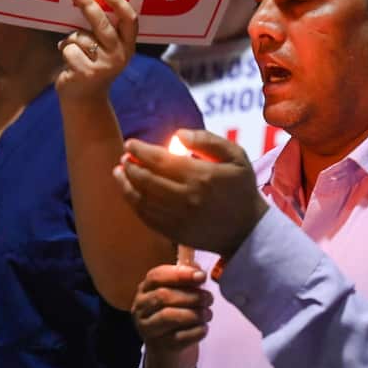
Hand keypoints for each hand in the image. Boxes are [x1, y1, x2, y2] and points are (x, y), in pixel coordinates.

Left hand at [55, 0, 137, 103]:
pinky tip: (68, 62)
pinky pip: (69, 49)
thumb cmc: (93, 66)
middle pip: (103, 24)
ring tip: (72, 51)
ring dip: (71, 40)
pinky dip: (64, 51)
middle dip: (88, 5)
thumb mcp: (107, 50)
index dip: (119, 4)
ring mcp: (104, 65)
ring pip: (80, 36)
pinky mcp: (87, 73)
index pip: (130, 21)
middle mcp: (119, 55)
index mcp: (127, 46)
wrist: (85, 100)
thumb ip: (106, 31)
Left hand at [115, 129, 267, 257]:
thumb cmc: (241, 188)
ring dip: (126, 183)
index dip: (141, 150)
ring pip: (142, 199)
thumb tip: (178, 135)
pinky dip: (134, 203)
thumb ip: (208, 140)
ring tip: (119, 171)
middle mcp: (187, 197)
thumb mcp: (236, 156)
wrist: (247, 230)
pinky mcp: (174, 232)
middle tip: (124, 156)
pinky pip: (146, 216)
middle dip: (130, 165)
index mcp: (202, 175)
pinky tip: (129, 192)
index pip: (161, 160)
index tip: (131, 143)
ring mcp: (178, 217)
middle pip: (147, 179)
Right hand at [132, 263, 211, 367]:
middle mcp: (141, 308)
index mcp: (144, 290)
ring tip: (208, 313)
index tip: (201, 277)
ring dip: (195, 313)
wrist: (168, 350)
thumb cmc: (175, 314)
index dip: (180, 274)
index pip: (156, 276)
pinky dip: (197, 331)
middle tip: (209, 298)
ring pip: (170, 316)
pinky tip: (204, 327)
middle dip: (191, 295)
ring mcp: (148, 329)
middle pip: (164, 296)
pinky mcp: (160, 347)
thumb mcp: (177, 293)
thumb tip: (197, 270)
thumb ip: (186, 278)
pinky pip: (181, 337)